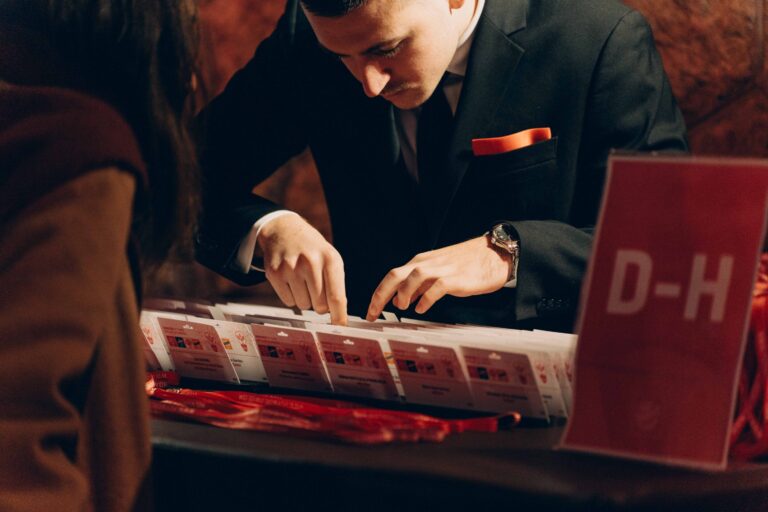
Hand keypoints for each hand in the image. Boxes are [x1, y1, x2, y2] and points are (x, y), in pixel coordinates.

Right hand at [258, 215, 347, 324]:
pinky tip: (291, 280)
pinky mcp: (274, 273)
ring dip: (305, 299)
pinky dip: (291, 296)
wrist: (284, 230)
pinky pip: (288, 301)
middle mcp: (310, 263)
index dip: (339, 315)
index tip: (340, 326)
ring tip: (303, 281)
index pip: (337, 296)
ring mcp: (290, 268)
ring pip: (303, 305)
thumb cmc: (312, 249)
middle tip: (317, 290)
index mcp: (330, 259)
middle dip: (321, 304)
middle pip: (320, 306)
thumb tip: (338, 315)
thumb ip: (336, 285)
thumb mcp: (330, 258)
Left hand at [366, 236, 512, 320]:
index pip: (391, 276)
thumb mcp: (436, 273)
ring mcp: (442, 269)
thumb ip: (418, 286)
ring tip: (402, 308)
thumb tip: (398, 300)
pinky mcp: (456, 278)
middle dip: (380, 295)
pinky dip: (426, 299)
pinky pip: (436, 287)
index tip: (370, 312)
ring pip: (413, 277)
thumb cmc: (466, 265)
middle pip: (395, 275)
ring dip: (403, 294)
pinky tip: (422, 308)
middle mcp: (427, 263)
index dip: (378, 294)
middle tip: (374, 314)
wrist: (494, 254)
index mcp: (420, 262)